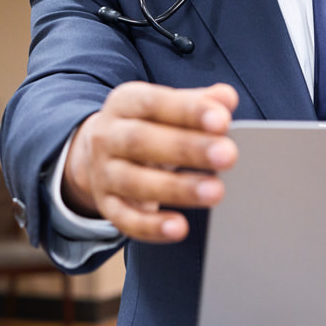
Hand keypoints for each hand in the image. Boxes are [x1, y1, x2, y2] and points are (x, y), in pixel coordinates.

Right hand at [62, 82, 238, 242]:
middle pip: (142, 141)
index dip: (188, 111)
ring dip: (177, 189)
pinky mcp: (107, 205)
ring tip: (216, 192)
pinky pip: (126, 219)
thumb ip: (198, 102)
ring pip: (135, 182)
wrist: (97, 152)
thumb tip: (227, 97)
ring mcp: (104, 173)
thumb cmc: (147, 125)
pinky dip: (152, 227)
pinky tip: (180, 228)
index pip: (154, 103)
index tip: (222, 120)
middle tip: (228, 156)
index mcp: (125, 102)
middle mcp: (108, 136)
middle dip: (187, 149)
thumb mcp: (166, 107)